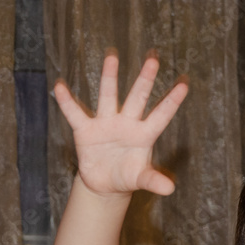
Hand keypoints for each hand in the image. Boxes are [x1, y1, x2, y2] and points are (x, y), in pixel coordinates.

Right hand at [54, 53, 187, 195]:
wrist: (104, 183)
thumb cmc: (127, 176)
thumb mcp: (140, 179)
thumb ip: (153, 181)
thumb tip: (170, 189)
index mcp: (144, 135)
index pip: (161, 115)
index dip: (172, 101)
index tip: (185, 83)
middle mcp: (127, 123)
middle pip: (137, 98)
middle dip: (145, 79)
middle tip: (154, 58)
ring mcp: (106, 124)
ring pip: (108, 96)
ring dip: (109, 77)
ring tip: (112, 55)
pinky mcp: (86, 130)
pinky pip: (75, 114)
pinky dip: (67, 102)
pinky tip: (60, 87)